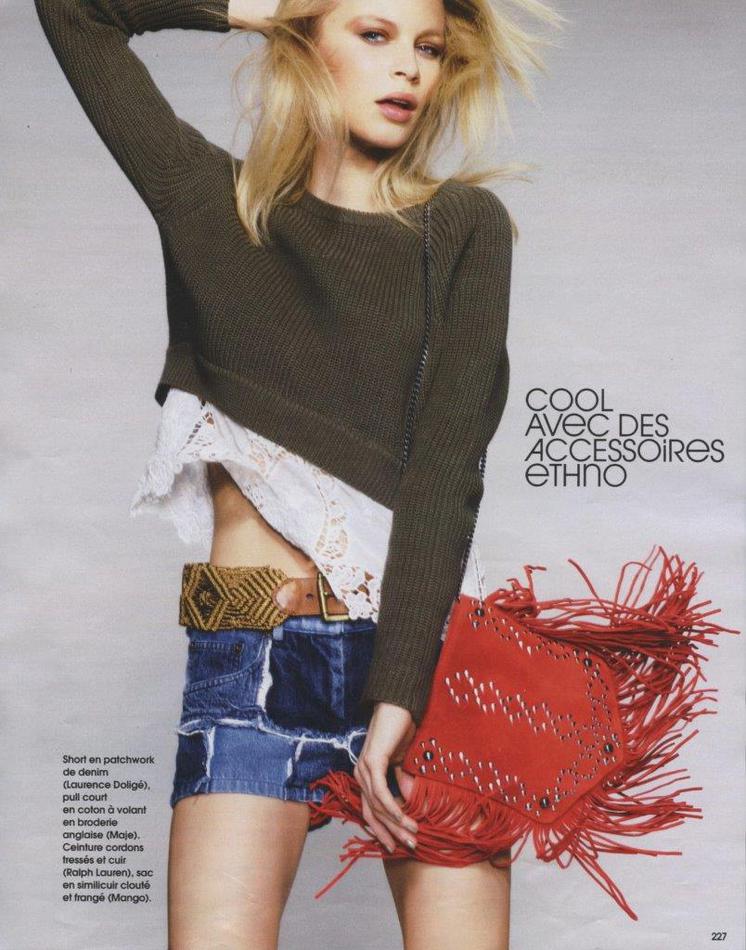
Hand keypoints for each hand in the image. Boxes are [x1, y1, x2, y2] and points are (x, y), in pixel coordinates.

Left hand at [354, 702, 418, 852]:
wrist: (399, 706)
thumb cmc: (401, 730)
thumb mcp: (403, 762)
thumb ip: (403, 782)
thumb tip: (409, 805)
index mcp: (366, 776)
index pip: (371, 811)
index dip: (384, 830)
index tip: (398, 845)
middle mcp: (360, 774)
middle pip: (372, 814)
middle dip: (391, 833)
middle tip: (410, 846)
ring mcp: (364, 769)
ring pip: (377, 806)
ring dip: (396, 823)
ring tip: (413, 834)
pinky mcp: (372, 762)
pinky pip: (380, 792)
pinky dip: (392, 808)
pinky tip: (404, 817)